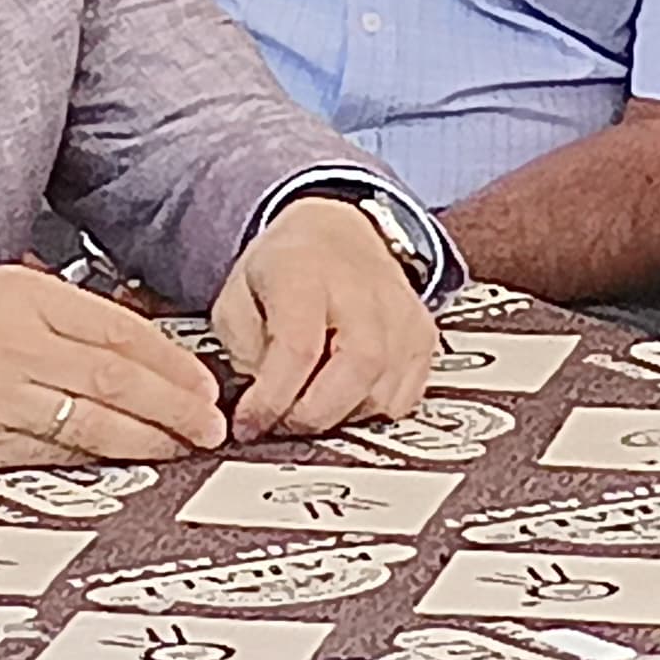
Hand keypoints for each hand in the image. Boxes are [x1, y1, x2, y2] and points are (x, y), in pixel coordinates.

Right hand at [0, 265, 228, 466]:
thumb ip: (58, 309)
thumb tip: (125, 340)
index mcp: (29, 298)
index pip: (123, 331)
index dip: (173, 363)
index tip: (204, 384)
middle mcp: (21, 345)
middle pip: (120, 378)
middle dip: (176, 406)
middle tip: (211, 424)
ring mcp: (0, 396)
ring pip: (94, 421)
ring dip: (147, 439)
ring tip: (183, 448)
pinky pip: (50, 454)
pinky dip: (93, 461)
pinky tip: (123, 464)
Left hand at [210, 197, 442, 437]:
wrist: (337, 234)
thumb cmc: (284, 270)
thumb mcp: (236, 296)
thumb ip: (242, 350)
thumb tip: (260, 404)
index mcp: (305, 273)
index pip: (298, 347)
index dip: (271, 398)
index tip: (248, 423)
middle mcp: (363, 289)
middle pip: (355, 369)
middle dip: (312, 415)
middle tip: (282, 424)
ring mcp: (401, 313)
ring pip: (383, 392)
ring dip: (341, 416)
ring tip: (311, 407)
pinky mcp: (423, 335)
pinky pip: (405, 397)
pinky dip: (372, 411)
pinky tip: (344, 398)